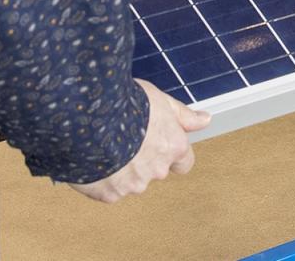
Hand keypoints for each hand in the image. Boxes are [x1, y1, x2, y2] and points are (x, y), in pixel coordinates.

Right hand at [71, 80, 210, 203]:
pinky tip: (93, 157)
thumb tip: (205, 120)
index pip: (184, 162)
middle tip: (124, 137)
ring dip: (120, 168)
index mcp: (173, 147)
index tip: (160, 144)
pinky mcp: (108, 194)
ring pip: (129, 180)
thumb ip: (183, 115)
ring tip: (104, 144)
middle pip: (154, 170)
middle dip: (142, 158)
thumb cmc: (125, 104)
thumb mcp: (160, 100)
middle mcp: (157, 170)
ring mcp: (133, 185)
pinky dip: (101, 176)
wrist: (88, 119)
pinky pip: (107, 188)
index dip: (172, 154)